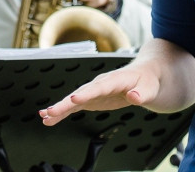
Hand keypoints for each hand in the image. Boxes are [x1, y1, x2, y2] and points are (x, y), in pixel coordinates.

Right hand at [40, 63, 157, 125]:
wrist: (144, 75)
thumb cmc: (148, 80)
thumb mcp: (150, 87)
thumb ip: (142, 93)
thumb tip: (134, 96)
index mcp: (115, 79)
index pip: (99, 87)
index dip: (87, 93)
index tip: (74, 99)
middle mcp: (101, 83)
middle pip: (81, 93)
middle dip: (66, 102)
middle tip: (51, 111)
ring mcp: (94, 91)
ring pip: (74, 100)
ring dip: (59, 108)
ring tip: (45, 116)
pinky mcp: (91, 98)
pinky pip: (75, 106)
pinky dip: (62, 111)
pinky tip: (49, 118)